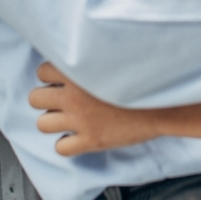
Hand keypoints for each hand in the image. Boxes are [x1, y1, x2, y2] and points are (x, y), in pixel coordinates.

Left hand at [30, 62, 163, 156]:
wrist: (165, 103)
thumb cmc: (145, 76)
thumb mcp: (117, 56)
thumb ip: (94, 56)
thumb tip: (82, 52)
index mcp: (79, 71)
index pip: (42, 71)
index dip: (52, 76)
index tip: (65, 80)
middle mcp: (74, 96)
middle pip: (35, 98)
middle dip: (47, 99)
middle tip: (64, 100)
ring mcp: (80, 120)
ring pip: (42, 124)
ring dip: (54, 121)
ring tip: (71, 118)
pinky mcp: (90, 141)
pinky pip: (61, 148)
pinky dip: (68, 144)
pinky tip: (80, 136)